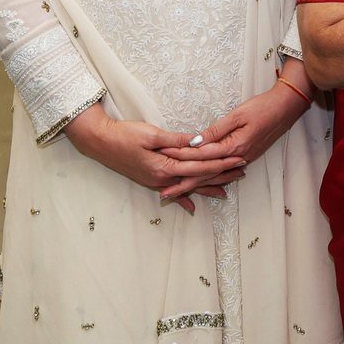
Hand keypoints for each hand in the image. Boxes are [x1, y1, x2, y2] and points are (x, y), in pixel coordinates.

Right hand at [63, 104, 247, 213]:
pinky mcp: (151, 179)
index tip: (238, 158)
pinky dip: (182, 199)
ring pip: (188, 185)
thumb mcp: (151, 134)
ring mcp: (156, 181)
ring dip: (207, 187)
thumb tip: (198, 142)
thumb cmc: (124, 135)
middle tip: (242, 171)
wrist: (100, 142)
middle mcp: (162, 178)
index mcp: (165, 167)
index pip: (200, 165)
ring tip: (227, 191)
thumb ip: (175, 141)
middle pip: (198, 178)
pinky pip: (172, 191)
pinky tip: (193, 209)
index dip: (221, 162)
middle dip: (221, 175)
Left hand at [154, 84, 310, 203]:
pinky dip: (211, 179)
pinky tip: (204, 185)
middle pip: (206, 174)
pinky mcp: (247, 155)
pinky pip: (224, 172)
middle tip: (164, 194)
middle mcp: (239, 157)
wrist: (288, 107)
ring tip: (178, 194)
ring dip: (196, 185)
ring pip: (215, 176)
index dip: (181, 158)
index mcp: (234, 146)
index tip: (163, 161)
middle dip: (184, 184)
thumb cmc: (263, 107)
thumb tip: (195, 142)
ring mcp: (244, 158)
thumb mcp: (238, 114)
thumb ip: (216, 130)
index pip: (202, 156)